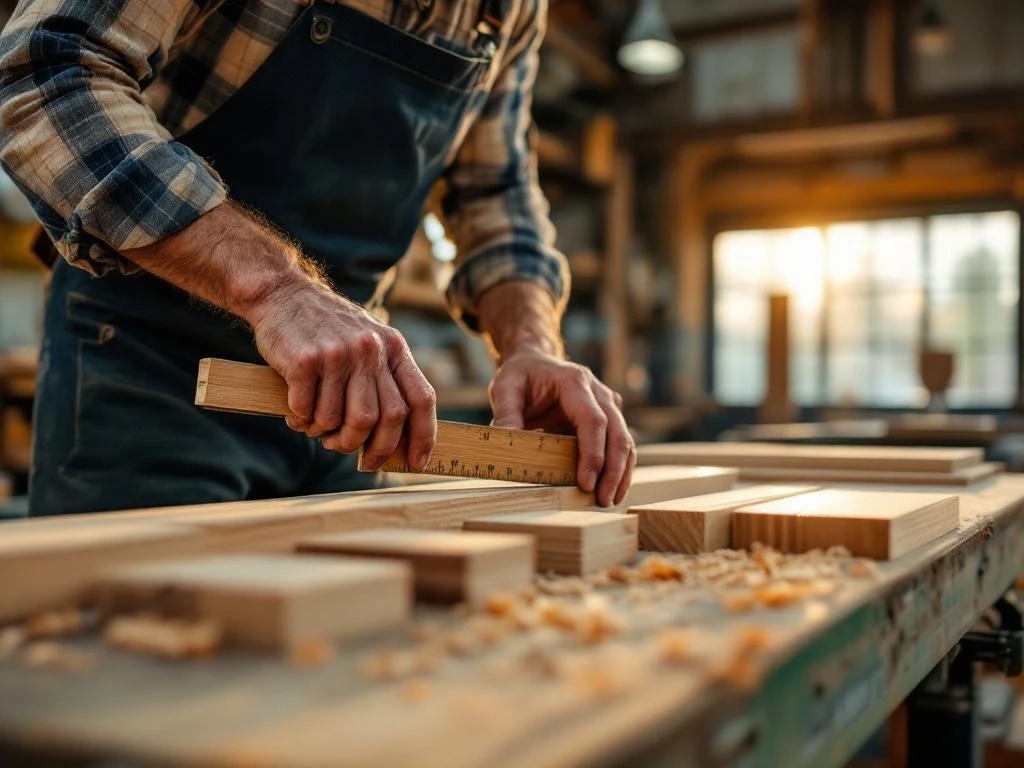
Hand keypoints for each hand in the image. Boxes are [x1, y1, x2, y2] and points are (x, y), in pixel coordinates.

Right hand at [248, 280, 436, 469]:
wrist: (282, 294)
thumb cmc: (328, 329)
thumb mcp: (369, 342)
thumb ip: (385, 379)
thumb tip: (395, 439)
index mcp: (393, 347)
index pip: (420, 399)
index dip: (423, 436)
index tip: (416, 463)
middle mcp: (370, 350)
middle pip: (381, 419)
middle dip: (369, 447)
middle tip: (350, 451)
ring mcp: (337, 354)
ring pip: (341, 421)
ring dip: (326, 434)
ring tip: (316, 426)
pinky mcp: (304, 361)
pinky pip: (307, 412)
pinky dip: (301, 422)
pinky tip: (297, 414)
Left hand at [489, 351, 634, 506]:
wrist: (534, 362)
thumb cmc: (521, 376)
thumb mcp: (505, 388)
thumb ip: (506, 413)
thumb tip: (504, 440)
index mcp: (574, 382)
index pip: (593, 420)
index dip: (593, 453)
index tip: (586, 483)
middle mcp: (598, 392)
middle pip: (617, 433)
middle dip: (613, 471)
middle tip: (604, 501)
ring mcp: (608, 405)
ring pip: (625, 441)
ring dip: (621, 473)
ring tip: (610, 501)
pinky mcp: (609, 418)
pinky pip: (620, 444)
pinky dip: (619, 468)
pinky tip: (612, 490)